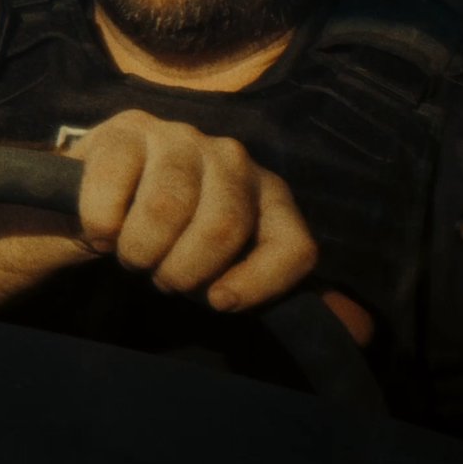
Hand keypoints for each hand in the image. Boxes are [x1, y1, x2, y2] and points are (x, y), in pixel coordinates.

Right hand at [68, 109, 317, 312]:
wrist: (98, 207)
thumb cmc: (172, 243)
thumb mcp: (228, 272)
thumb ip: (284, 293)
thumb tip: (365, 333)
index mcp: (269, 194)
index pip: (294, 245)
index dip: (258, 284)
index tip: (219, 302)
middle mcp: (233, 157)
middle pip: (225, 226)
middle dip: (184, 271)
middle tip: (162, 275)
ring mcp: (179, 136)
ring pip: (167, 209)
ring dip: (139, 251)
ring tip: (133, 252)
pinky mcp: (126, 130)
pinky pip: (114, 193)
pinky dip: (101, 227)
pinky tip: (102, 228)